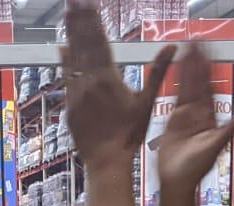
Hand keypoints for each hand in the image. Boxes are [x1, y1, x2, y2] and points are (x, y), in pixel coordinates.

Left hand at [60, 3, 175, 175]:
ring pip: (72, 58)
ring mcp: (77, 94)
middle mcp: (89, 82)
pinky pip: (66, 78)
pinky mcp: (70, 106)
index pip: (100, 41)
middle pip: (83, 44)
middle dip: (79, 19)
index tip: (88, 2)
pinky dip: (64, 61)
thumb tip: (171, 48)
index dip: (93, 20)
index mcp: (109, 78)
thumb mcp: (147, 102)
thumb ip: (157, 73)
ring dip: (70, 34)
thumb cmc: (130, 134)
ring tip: (67, 13)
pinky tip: (62, 46)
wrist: (106, 161)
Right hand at [154, 44, 233, 199]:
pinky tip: (174, 68)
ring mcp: (186, 115)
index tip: (210, 51)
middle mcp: (199, 113)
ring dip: (187, 67)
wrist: (177, 180)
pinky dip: (175, 81)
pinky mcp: (173, 120)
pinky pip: (175, 96)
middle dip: (199, 61)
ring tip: (186, 48)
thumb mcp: (215, 146)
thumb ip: (229, 128)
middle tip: (198, 40)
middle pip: (199, 81)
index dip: (211, 68)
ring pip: (187, 85)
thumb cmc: (195, 168)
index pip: (212, 86)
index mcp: (211, 117)